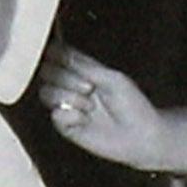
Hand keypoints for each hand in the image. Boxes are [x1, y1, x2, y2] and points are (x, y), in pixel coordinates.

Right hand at [39, 47, 186, 175]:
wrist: (140, 135)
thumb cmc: (131, 105)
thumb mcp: (110, 78)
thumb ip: (82, 66)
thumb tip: (57, 50)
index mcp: (82, 69)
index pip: (57, 54)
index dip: (56, 54)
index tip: (69, 61)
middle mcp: (71, 85)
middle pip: (46, 72)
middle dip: (65, 78)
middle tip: (90, 87)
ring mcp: (67, 105)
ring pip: (46, 93)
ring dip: (69, 97)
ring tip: (90, 106)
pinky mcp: (66, 126)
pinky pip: (55, 115)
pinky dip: (70, 116)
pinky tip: (85, 120)